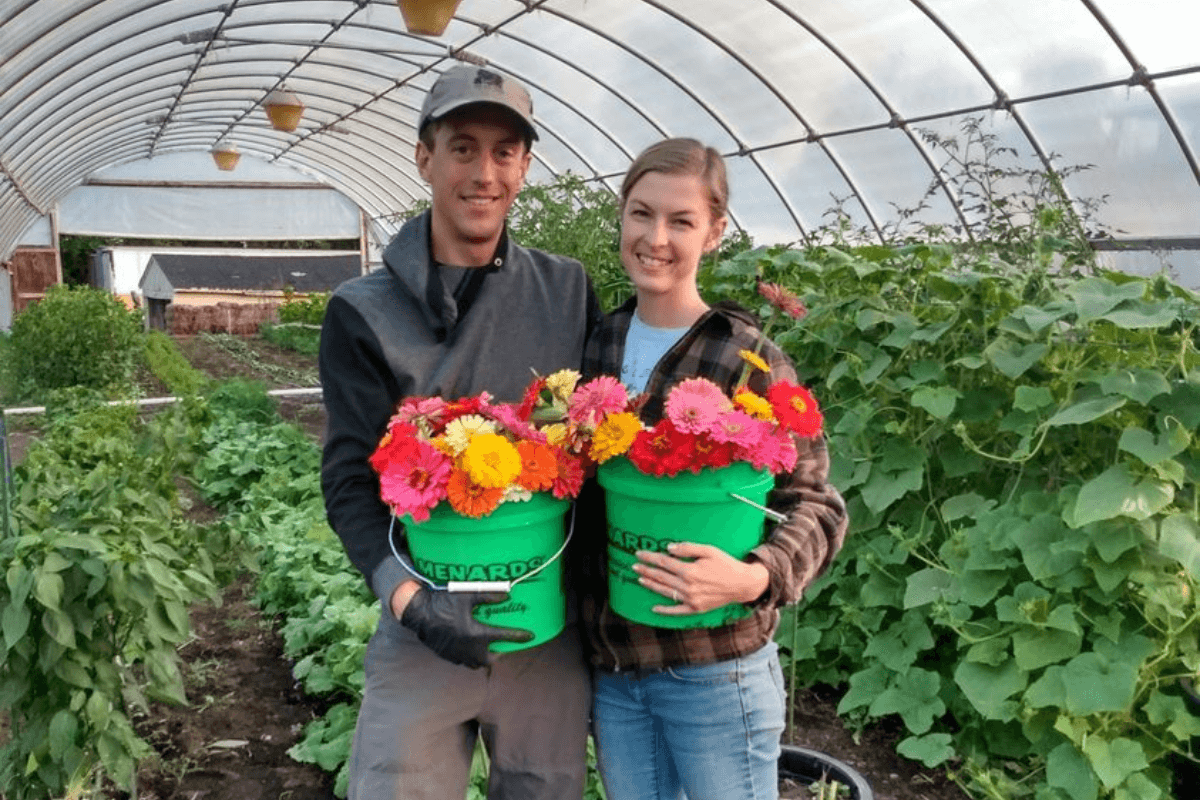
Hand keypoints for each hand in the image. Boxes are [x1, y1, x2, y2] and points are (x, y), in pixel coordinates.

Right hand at [399, 588, 533, 667]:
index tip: (530, 636)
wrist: (418, 614)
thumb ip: (488, 596)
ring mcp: (458, 654)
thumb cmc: (442, 603)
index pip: (504, 637)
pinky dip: (471, 657)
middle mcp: (469, 648)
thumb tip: (507, 596)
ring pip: (477, 663)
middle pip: (492, 658)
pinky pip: (464, 661)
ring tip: (488, 647)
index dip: (519, 636)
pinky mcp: (448, 656)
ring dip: (485, 657)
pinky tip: (470, 647)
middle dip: (500, 653)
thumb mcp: (467, 595)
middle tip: (504, 645)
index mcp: (476, 633)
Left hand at [633, 542, 768, 615]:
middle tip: (634, 565)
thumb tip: (668, 548)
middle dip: (646, 570)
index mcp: (690, 570)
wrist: (742, 584)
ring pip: (665, 592)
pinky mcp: (696, 609)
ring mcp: (691, 599)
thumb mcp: (709, 550)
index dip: (650, 557)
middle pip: (661, 577)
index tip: (639, 554)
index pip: (664, 562)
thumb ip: (687, 548)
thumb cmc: (726, 564)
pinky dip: (664, 610)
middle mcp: (688, 586)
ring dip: (651, 585)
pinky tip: (654, 607)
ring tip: (639, 579)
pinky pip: (676, 611)